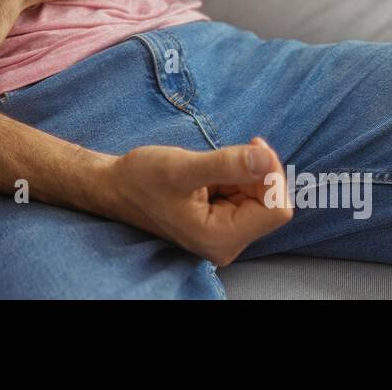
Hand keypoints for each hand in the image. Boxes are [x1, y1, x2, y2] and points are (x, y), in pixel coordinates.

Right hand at [108, 138, 293, 265]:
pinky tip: (211, 174)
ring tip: (209, 168)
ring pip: (261, 198)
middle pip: (271, 204)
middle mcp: (227, 244)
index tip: (251, 147)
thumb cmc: (141, 179)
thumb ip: (226, 164)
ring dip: (245, 173)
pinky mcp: (222, 224)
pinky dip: (237, 177)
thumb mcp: (182, 167)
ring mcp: (225, 235)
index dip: (271, 174)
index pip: (276, 209)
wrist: (116, 187)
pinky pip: (247, 197)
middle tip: (229, 153)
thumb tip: (267, 158)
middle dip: (257, 173)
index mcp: (220, 238)